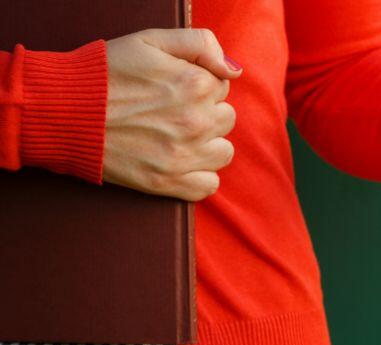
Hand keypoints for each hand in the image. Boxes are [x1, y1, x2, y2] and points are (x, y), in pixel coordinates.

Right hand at [103, 29, 241, 200]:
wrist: (62, 110)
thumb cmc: (105, 72)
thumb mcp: (151, 40)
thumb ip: (200, 44)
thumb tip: (234, 71)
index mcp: (196, 84)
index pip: (222, 87)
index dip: (199, 86)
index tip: (173, 89)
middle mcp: (196, 121)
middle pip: (225, 119)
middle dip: (205, 114)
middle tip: (170, 112)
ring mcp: (184, 155)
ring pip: (223, 152)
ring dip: (207, 146)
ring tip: (176, 138)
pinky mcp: (168, 182)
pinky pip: (208, 186)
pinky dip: (198, 177)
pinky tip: (179, 163)